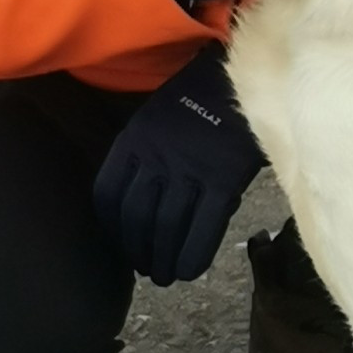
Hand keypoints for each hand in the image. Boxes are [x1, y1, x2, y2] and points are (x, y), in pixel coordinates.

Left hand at [93, 47, 263, 285]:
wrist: (244, 76)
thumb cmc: (201, 97)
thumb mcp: (157, 115)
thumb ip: (145, 151)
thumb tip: (142, 197)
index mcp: (136, 139)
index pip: (108, 193)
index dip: (111, 226)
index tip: (120, 242)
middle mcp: (157, 155)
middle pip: (136, 215)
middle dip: (136, 249)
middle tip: (145, 268)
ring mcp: (191, 168)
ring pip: (167, 226)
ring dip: (162, 258)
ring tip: (164, 276)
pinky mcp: (224, 179)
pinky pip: (204, 227)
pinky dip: (193, 254)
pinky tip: (189, 270)